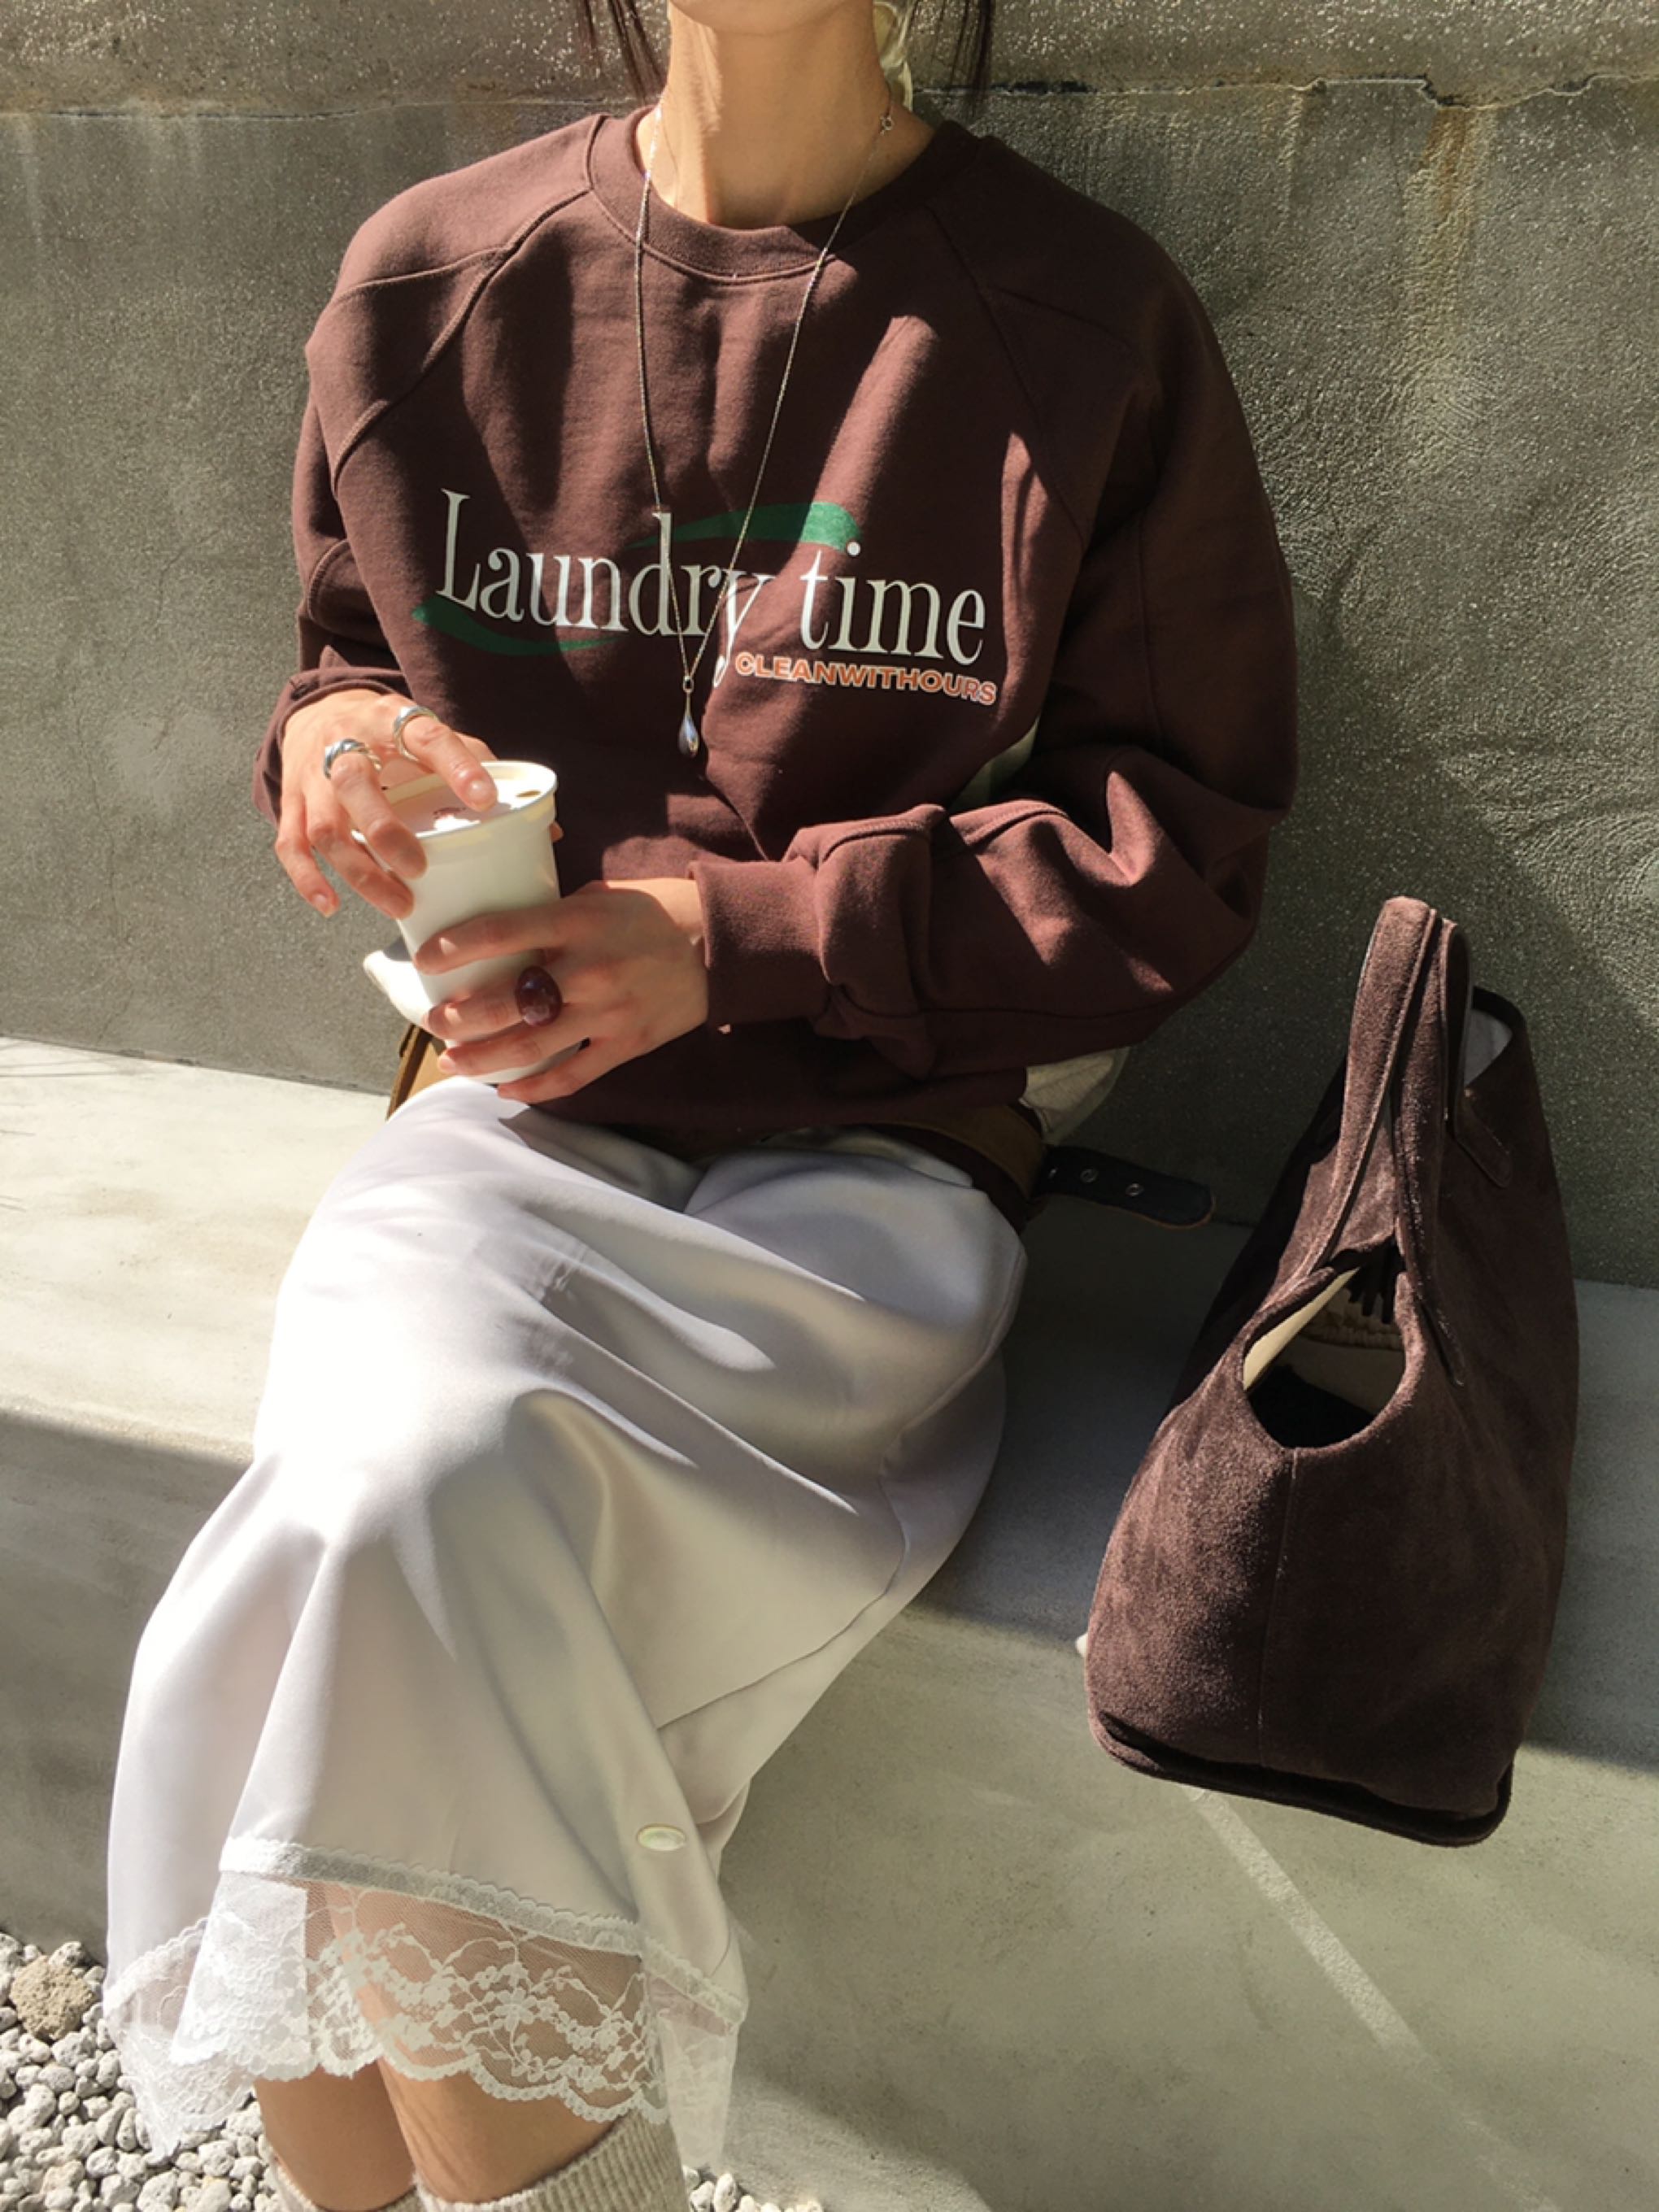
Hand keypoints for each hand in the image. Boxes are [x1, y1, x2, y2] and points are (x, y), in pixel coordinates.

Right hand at [275, 691, 554, 921]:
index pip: (427, 737)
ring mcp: (313, 777)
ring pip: (324, 826)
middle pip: (356, 785)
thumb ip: (481, 772)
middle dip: (388, 832)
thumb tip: (548, 829)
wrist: (320, 711)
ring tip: (397, 903)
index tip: (485, 800)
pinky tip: (331, 906)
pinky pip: (290, 844)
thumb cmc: (391, 737)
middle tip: (421, 869)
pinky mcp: (291, 803)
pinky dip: (307, 879)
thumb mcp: (432, 738)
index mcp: (392, 722)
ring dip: (359, 870)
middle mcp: (346, 745)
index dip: (457, 766)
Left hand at [413, 876, 709, 1101]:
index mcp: (578, 923)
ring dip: (484, 1057)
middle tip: (432, 1021)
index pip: (502, 932)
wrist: (721, 945)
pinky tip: (506, 1090)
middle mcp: (589, 970)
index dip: (457, 948)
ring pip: (532, 1045)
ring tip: (452, 1061)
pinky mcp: (627, 1044)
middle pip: (507, 1001)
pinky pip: (575, 1075)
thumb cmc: (655, 912)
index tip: (426, 959)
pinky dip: (536, 1088)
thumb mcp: (600, 895)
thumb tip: (506, 930)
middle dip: (459, 1016)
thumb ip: (554, 913)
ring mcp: (608, 1013)